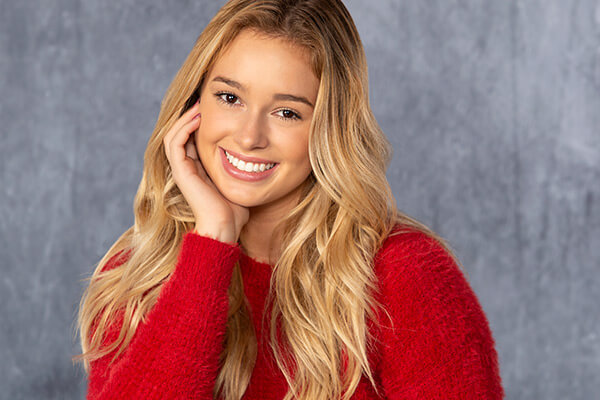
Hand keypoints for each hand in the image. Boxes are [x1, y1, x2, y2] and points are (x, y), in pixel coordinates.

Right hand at [163, 102, 248, 243]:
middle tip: (205, 99)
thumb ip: (243, 168)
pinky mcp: (181, 172)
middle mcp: (187, 168)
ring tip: (200, 104)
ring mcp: (182, 170)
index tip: (215, 107)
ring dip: (186, 117)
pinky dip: (184, 127)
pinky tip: (199, 117)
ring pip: (174, 134)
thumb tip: (261, 155)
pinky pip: (175, 143)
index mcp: (198, 169)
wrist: (226, 227)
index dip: (200, 122)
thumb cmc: (237, 210)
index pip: (192, 138)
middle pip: (181, 133)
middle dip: (191, 115)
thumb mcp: (242, 182)